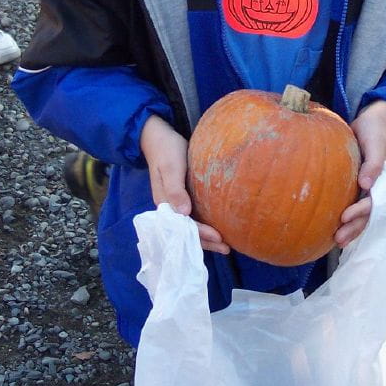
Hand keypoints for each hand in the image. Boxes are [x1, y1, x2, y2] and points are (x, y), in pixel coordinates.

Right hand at [139, 115, 228, 254]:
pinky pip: (192, 217)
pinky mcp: (181, 197)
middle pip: (187, 231)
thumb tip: (184, 213)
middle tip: (227, 249)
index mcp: (164, 203)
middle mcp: (169, 207)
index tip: (219, 238)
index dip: (201, 233)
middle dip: (205, 242)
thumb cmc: (166, 150)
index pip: (184, 225)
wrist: (157, 137)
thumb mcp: (170, 167)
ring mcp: (175, 203)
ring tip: (225, 245)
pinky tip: (215, 228)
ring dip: (205, 237)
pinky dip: (203, 225)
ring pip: (190, 226)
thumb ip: (175, 189)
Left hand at [334, 100, 385, 247]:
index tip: (344, 217)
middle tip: (338, 240)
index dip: (361, 212)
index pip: (374, 202)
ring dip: (351, 228)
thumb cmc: (375, 130)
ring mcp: (366, 188)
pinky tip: (331, 226)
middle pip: (368, 214)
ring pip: (361, 213)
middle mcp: (376, 188)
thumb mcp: (377, 143)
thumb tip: (366, 185)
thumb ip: (374, 163)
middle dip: (355, 228)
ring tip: (336, 241)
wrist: (372, 121)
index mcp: (384, 181)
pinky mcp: (355, 184)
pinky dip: (345, 216)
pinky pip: (350, 202)